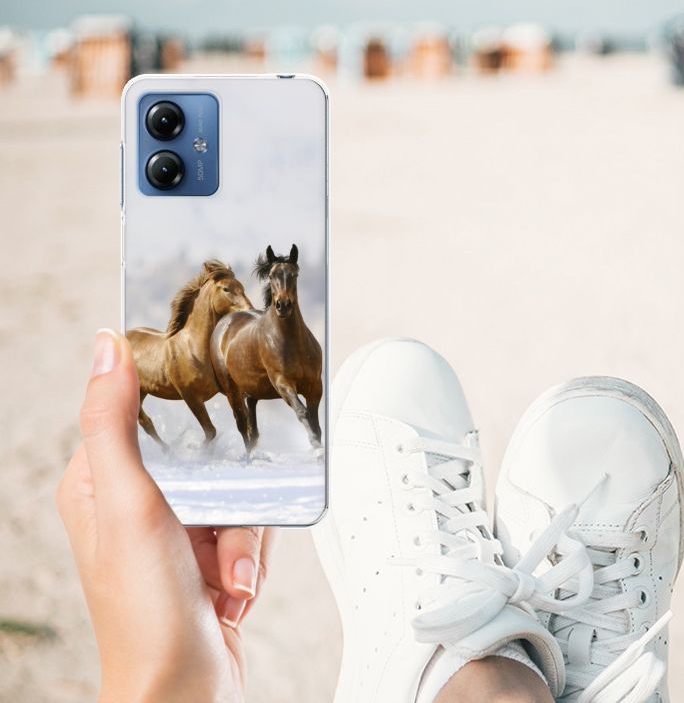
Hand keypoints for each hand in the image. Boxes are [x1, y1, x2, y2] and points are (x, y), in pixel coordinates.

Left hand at [57, 329, 273, 701]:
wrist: (185, 690)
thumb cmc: (145, 614)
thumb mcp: (129, 505)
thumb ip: (115, 424)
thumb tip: (106, 349)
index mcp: (99, 483)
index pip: (143, 415)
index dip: (183, 417)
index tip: (208, 421)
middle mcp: (136, 504)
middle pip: (207, 456)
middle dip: (229, 499)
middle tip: (220, 531)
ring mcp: (175, 532)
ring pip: (237, 492)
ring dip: (243, 537)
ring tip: (226, 574)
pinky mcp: (208, 556)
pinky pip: (251, 528)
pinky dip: (251, 558)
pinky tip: (234, 587)